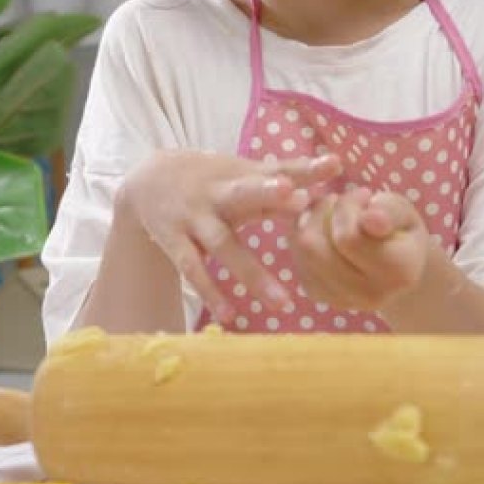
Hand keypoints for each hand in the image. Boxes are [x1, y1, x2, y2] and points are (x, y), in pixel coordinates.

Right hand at [118, 150, 341, 322]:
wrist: (148, 180)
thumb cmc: (215, 179)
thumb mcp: (247, 172)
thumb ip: (291, 173)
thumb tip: (336, 167)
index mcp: (244, 175)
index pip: (279, 170)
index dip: (304, 170)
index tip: (332, 167)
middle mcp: (220, 193)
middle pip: (245, 193)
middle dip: (268, 194)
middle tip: (299, 199)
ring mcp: (196, 218)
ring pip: (225, 246)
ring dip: (252, 273)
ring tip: (283, 303)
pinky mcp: (174, 241)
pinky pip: (193, 270)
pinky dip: (211, 293)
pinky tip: (230, 317)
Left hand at [291, 187, 438, 312]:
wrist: (397, 267)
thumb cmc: (401, 231)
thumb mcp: (404, 212)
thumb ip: (390, 211)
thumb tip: (370, 219)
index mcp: (398, 272)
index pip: (349, 237)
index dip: (347, 207)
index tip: (363, 194)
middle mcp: (369, 295)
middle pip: (314, 247)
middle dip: (320, 212)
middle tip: (338, 199)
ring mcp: (341, 299)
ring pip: (301, 251)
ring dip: (308, 221)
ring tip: (330, 211)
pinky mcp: (319, 295)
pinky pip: (297, 257)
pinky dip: (302, 235)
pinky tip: (323, 226)